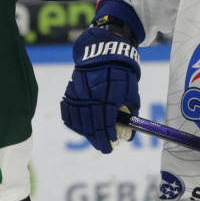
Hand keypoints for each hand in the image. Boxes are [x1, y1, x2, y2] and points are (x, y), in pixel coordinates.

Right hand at [61, 9, 141, 154]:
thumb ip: (130, 111)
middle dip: (98, 140)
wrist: (104, 51)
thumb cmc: (122, 73)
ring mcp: (78, 93)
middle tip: (104, 148)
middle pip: (91, 125)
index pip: (105, 123)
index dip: (108, 137)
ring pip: (78, 120)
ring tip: (94, 139)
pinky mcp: (70, 90)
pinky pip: (68, 110)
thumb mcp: (131, 90)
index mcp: (108, 95)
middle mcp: (91, 95)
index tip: (112, 145)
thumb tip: (129, 131)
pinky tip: (80, 128)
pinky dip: (73, 122)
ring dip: (86, 133)